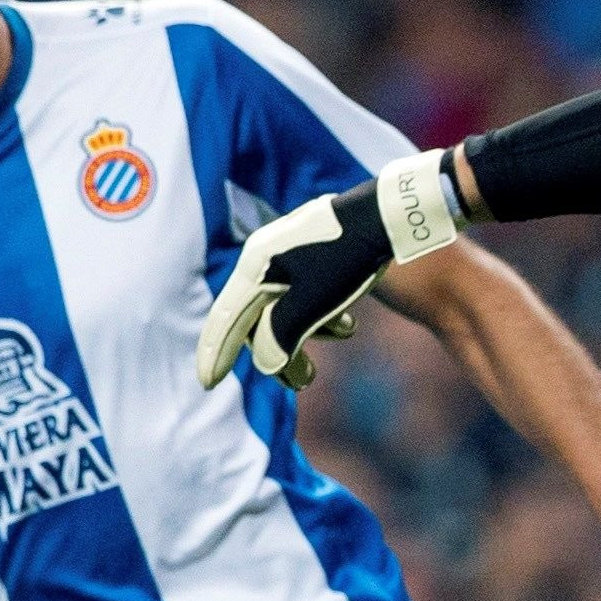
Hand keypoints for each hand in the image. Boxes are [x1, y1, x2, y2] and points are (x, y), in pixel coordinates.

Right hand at [195, 151, 467, 389]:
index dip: (217, 351)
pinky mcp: (319, 258)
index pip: (228, 317)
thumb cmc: (349, 258)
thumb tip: (266, 364)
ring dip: (305, 338)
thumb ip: (280, 337)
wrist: (393, 218)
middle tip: (302, 382)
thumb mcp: (311, 303)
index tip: (207, 382)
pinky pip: (307, 298)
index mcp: (258, 264)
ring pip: (286, 311)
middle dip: (279, 353)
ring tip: (331, 353)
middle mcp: (268, 257)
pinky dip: (322, 319)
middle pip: (258, 318)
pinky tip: (347, 327)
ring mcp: (293, 256)